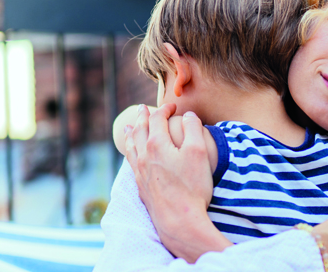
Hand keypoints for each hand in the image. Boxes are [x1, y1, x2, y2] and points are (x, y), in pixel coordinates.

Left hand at [125, 104, 231, 261]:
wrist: (179, 220)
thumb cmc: (192, 186)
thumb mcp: (199, 152)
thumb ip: (193, 128)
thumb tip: (188, 115)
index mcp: (157, 144)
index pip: (157, 119)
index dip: (165, 109)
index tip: (173, 106)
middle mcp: (144, 156)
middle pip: (139, 130)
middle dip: (142, 117)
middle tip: (142, 108)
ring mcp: (140, 172)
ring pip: (131, 146)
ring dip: (130, 133)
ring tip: (128, 127)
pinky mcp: (141, 186)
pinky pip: (131, 162)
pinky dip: (129, 151)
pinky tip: (131, 155)